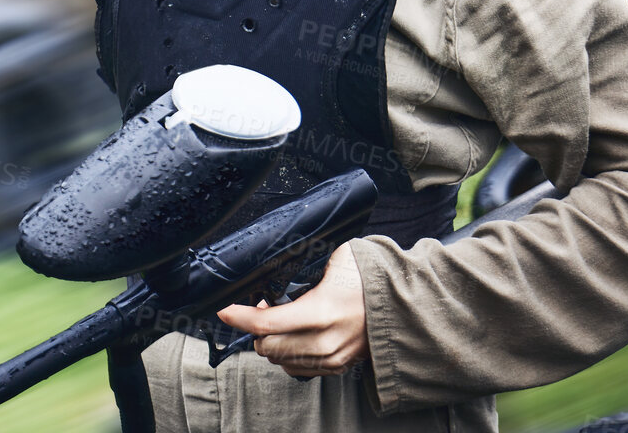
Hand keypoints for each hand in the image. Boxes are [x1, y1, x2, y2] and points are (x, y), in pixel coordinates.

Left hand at [216, 243, 368, 376]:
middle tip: (262, 308)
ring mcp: (332, 357)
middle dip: (256, 328)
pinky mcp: (337, 367)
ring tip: (281, 320)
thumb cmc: (368, 276)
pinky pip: (297, 368)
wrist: (403, 305)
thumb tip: (272, 270)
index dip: (239, 317)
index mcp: (322, 310)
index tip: (224, 309)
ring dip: (271, 342)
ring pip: (280, 360)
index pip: (266, 322)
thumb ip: (301, 266)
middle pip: (267, 346)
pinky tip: (294, 334)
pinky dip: (287, 353)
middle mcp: (326, 340)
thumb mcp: (335, 258)